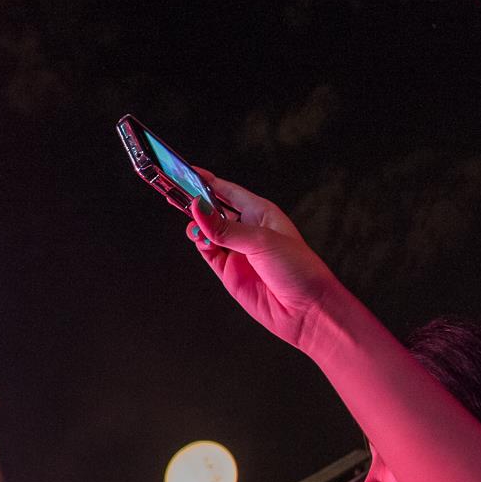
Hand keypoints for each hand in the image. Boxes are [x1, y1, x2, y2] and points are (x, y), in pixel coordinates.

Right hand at [185, 169, 344, 352]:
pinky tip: (199, 240)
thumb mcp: (261, 242)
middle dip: (195, 202)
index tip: (186, 171)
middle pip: (214, 210)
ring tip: (192, 225)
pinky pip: (207, 251)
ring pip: (207, 231)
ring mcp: (237, 251)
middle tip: (174, 193)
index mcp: (261, 213)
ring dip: (196, 225)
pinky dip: (200, 244)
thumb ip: (225, 228)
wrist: (306, 310)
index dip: (208, 181)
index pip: (228, 191)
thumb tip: (198, 209)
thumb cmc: (298, 269)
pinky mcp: (229, 271)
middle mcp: (247, 230)